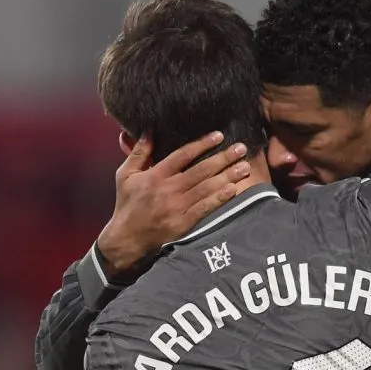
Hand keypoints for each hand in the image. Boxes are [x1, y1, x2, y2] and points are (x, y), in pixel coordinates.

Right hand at [97, 132, 249, 276]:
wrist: (127, 238)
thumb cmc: (127, 204)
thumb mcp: (125, 175)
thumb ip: (139, 153)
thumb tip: (149, 131)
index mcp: (155, 175)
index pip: (182, 155)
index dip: (202, 144)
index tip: (219, 136)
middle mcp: (168, 189)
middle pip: (200, 170)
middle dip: (223, 158)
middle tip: (241, 148)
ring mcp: (176, 207)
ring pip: (206, 188)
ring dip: (227, 177)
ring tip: (245, 167)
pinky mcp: (182, 224)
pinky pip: (204, 209)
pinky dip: (219, 199)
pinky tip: (233, 190)